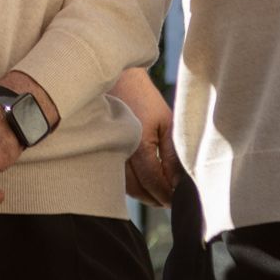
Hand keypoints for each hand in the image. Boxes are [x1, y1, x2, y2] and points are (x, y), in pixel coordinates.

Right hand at [111, 66, 177, 206]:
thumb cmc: (142, 96)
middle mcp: (118, 152)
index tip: (180, 202)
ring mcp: (105, 151)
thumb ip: (172, 156)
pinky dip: (130, 183)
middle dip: (156, 199)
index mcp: (138, 145)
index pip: (154, 183)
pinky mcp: (99, 150)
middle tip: (172, 201)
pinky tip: (143, 180)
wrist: (113, 77)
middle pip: (137, 190)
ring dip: (142, 194)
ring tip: (160, 193)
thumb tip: (180, 184)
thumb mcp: (165, 122)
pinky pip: (115, 176)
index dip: (168, 196)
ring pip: (124, 187)